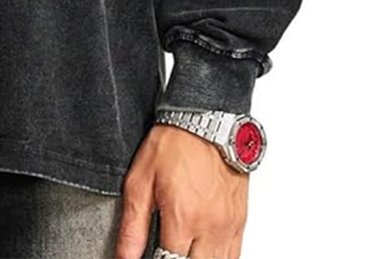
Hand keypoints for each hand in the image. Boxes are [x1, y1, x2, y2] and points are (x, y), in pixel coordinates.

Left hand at [115, 124, 248, 258]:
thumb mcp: (139, 182)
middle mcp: (210, 228)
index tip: (149, 255)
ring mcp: (229, 227)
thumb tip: (125, 258)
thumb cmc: (173, 144)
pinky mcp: (240, 222)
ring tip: (180, 250)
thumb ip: (132, 227)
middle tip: (164, 250)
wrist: (206, 121)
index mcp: (182, 219)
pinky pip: (235, 256)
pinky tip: (202, 253)